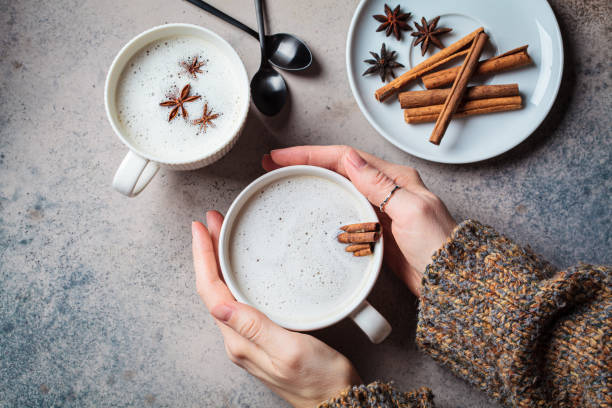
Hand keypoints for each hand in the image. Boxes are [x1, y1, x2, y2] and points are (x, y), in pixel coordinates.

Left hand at [192, 211, 360, 407]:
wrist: (336, 402)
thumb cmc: (320, 379)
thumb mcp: (290, 350)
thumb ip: (255, 328)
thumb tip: (219, 305)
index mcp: (240, 341)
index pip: (211, 292)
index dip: (202, 258)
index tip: (199, 229)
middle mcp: (238, 340)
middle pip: (213, 289)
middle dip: (207, 253)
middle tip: (210, 222)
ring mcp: (249, 339)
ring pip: (224, 293)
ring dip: (218, 262)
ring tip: (219, 236)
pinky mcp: (262, 337)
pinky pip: (239, 301)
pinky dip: (234, 276)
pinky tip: (240, 267)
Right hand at [262, 145, 455, 296]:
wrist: (448, 280)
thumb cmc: (438, 246)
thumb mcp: (411, 209)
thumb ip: (380, 184)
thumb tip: (350, 158)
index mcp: (394, 178)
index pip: (344, 158)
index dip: (310, 155)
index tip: (282, 158)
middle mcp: (385, 190)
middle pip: (337, 169)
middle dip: (304, 164)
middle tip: (274, 166)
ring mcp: (378, 210)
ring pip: (337, 188)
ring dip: (311, 182)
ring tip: (285, 182)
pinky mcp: (373, 230)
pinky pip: (342, 211)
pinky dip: (323, 207)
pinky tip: (309, 211)